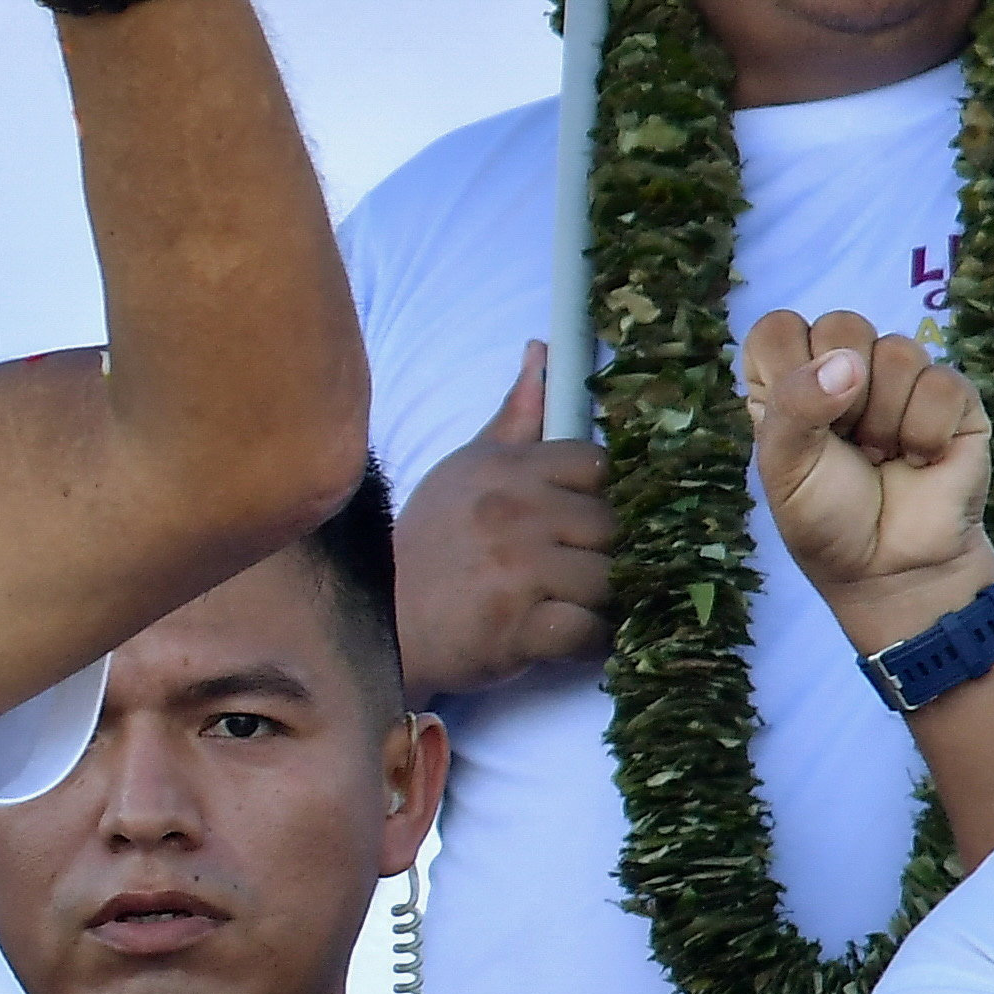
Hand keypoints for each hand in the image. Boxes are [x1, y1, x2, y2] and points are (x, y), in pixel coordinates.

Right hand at [393, 342, 613, 698]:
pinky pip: (593, 631)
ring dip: (602, 601)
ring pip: (611, 579)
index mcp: (506, 471)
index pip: (597, 466)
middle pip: (613, 526)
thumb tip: (543, 350)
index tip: (572, 524)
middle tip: (573, 574)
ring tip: (571, 606)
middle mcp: (513, 512)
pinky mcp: (520, 628)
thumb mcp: (464, 473)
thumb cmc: (430, 548)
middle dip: (604, 555)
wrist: (381, 627)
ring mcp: (518, 571)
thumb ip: (514, 419)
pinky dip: (592, 643)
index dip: (596, 499)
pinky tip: (567, 639)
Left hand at [747, 304, 993, 651]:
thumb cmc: (825, 515)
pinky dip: (924, 431)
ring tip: (878, 455)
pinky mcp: (954, 397)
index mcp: (789, 380)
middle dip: (840, 390)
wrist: (891, 564)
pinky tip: (918, 459)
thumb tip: (846, 362)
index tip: (796, 417)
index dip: (787, 365)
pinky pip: (942, 382)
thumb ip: (796, 407)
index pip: (777, 327)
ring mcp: (902, 380)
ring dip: (882, 420)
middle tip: (842, 440)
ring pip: (896, 349)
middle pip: (842, 323)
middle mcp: (844, 370)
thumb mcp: (783, 467)